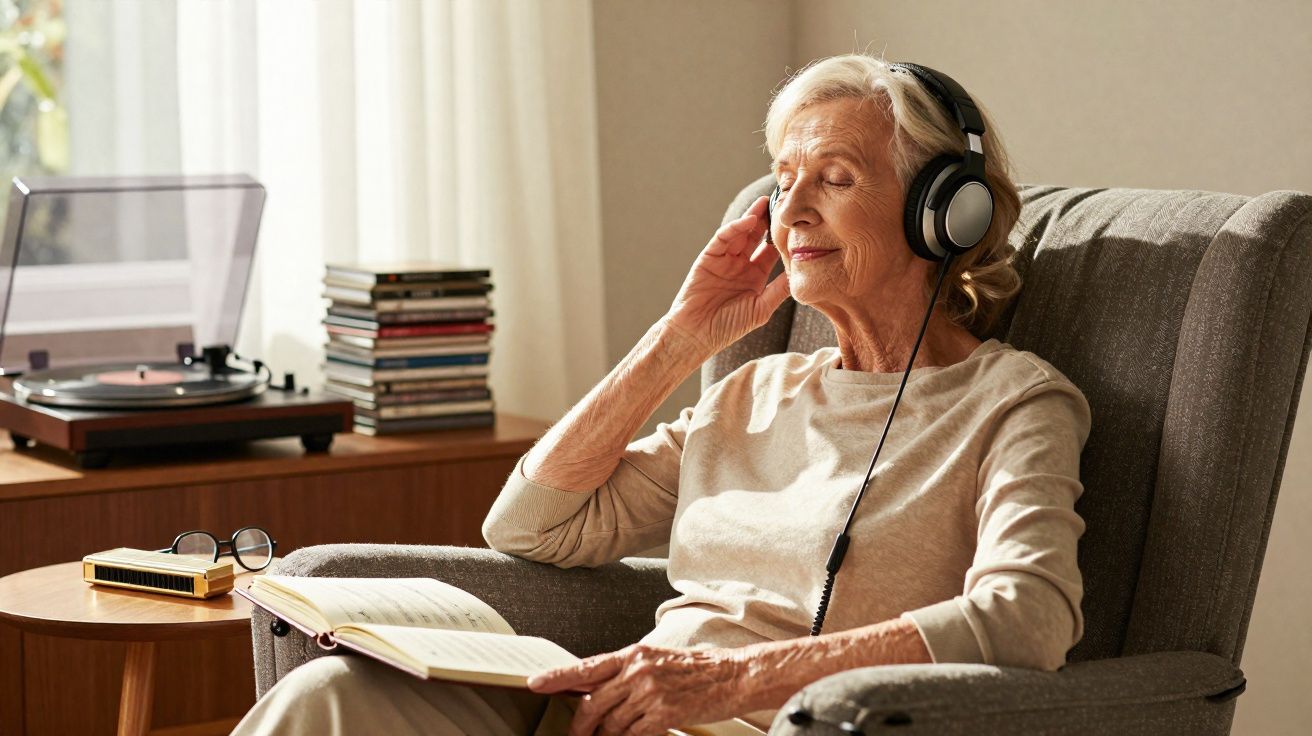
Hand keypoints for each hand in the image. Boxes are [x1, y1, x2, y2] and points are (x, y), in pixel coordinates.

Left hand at [527, 643, 748, 735]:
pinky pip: (631, 735)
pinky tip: (634, 735)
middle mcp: (637, 671)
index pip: (586, 667)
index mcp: (633, 654)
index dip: (557, 677)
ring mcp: (649, 693)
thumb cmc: (698, 668)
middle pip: (592, 703)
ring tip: (613, 735)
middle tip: (576, 734)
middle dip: (580, 724)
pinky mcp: (662, 714)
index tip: (535, 684)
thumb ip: (628, 672)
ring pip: (611, 724)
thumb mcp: (657, 660)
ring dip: (608, 735)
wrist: (732, 675)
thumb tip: (600, 689)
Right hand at [664, 195, 790, 355]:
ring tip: (767, 203)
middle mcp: (740, 265)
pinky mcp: (708, 257)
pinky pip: (723, 238)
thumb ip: (780, 290)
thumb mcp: (761, 308)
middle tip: (784, 204)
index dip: (783, 238)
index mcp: (755, 277)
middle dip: (769, 221)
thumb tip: (802, 274)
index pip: (771, 252)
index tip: (798, 225)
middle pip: (757, 237)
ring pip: (741, 233)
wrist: (696, 334)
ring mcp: (724, 259)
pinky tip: (748, 220)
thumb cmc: (728, 326)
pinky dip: (735, 228)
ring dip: (753, 217)